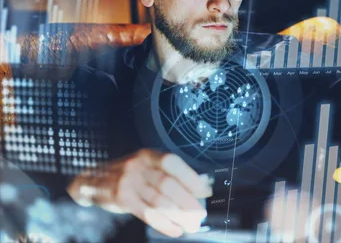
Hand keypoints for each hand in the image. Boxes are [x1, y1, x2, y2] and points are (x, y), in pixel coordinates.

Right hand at [67, 149, 212, 236]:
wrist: (91, 180)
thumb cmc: (128, 173)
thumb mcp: (146, 165)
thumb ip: (169, 173)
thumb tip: (201, 183)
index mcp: (148, 155)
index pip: (172, 163)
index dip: (191, 177)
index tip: (206, 191)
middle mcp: (137, 166)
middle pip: (167, 184)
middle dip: (188, 201)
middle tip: (201, 214)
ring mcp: (127, 183)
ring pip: (159, 201)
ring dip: (179, 216)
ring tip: (192, 224)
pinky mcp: (121, 200)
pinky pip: (147, 214)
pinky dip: (164, 224)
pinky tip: (176, 229)